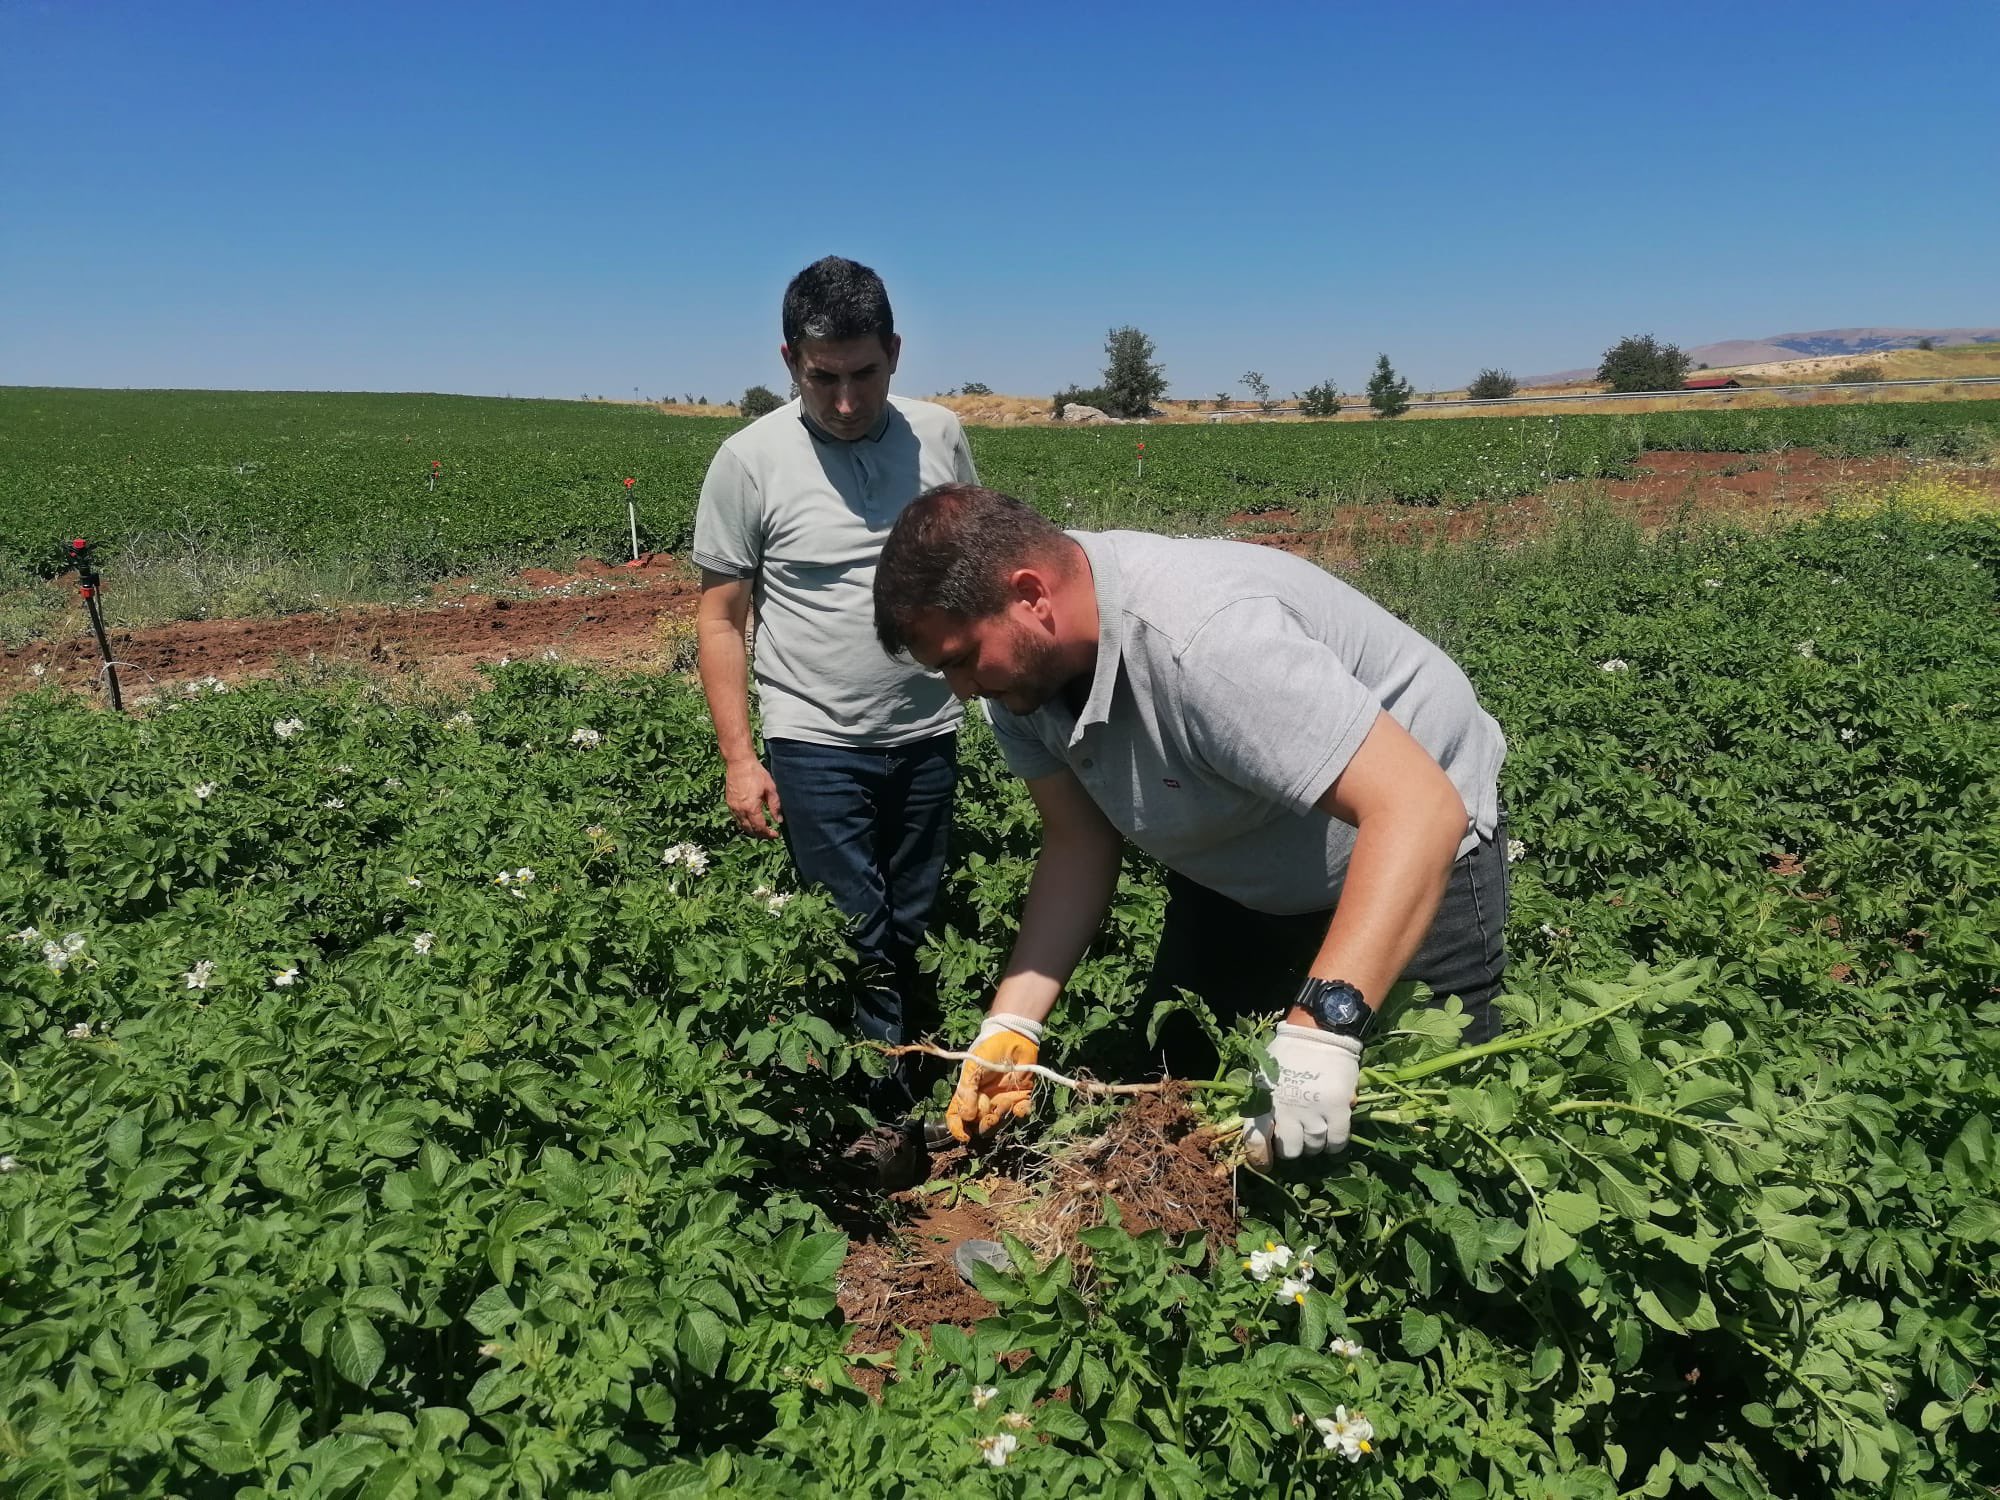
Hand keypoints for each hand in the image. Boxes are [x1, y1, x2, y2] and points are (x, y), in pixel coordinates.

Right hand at [723, 758, 782, 838]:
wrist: (739, 762)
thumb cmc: (756, 773)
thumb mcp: (770, 789)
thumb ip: (775, 806)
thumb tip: (779, 820)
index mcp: (751, 808)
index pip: (760, 828)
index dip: (768, 834)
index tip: (775, 835)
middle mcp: (740, 810)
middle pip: (750, 829)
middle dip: (760, 835)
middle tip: (769, 835)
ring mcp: (732, 807)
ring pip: (742, 825)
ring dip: (751, 830)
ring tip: (761, 830)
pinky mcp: (729, 802)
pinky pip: (736, 818)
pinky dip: (744, 823)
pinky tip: (751, 820)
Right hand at [946, 1015, 1043, 1144]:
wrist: (1014, 1036)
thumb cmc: (989, 1049)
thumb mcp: (973, 1067)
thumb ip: (967, 1091)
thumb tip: (966, 1117)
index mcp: (968, 1093)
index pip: (957, 1116)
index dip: (958, 1129)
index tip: (965, 1137)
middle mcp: (984, 1100)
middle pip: (979, 1124)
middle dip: (984, 1123)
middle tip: (991, 1112)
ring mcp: (1002, 1099)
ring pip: (999, 1121)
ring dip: (1002, 1117)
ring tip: (1005, 1103)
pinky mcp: (1020, 1096)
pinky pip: (1020, 1112)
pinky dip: (1021, 1112)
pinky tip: (1021, 1104)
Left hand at [1242, 1023, 1362, 1166]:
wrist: (1319, 1033)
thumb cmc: (1288, 1055)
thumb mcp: (1264, 1077)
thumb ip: (1263, 1106)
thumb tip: (1264, 1135)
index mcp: (1264, 1101)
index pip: (1255, 1141)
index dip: (1260, 1158)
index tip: (1266, 1164)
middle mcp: (1287, 1110)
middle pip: (1290, 1150)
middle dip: (1292, 1148)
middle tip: (1297, 1138)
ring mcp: (1313, 1111)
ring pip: (1314, 1147)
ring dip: (1314, 1145)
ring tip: (1316, 1131)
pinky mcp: (1337, 1108)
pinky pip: (1337, 1141)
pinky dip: (1334, 1144)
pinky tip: (1332, 1135)